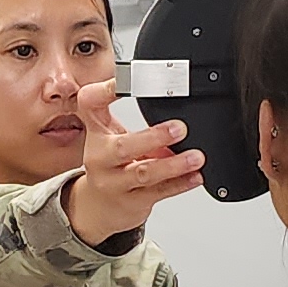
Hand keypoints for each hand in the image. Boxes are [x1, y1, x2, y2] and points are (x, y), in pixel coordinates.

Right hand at [69, 79, 199, 241]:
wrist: (99, 206)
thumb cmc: (110, 165)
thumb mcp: (110, 136)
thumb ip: (133, 119)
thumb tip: (173, 104)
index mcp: (95, 133)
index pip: (90, 105)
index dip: (105, 90)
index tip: (125, 80)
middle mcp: (100, 158)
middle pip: (121, 148)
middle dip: (153, 138)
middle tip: (179, 129)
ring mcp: (114, 183)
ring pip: (144, 174)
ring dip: (173, 165)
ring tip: (196, 157)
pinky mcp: (132, 202)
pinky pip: (159, 193)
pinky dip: (180, 184)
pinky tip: (195, 176)